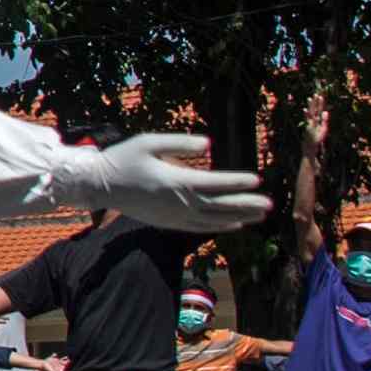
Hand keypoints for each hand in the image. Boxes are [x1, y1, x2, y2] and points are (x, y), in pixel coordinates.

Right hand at [63, 131, 270, 233]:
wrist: (100, 185)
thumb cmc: (124, 159)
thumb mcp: (149, 142)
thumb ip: (180, 143)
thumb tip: (208, 144)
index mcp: (175, 181)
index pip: (214, 183)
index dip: (237, 182)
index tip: (257, 179)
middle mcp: (178, 202)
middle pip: (219, 205)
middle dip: (246, 204)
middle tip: (270, 204)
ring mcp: (174, 216)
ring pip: (213, 219)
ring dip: (238, 217)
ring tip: (260, 215)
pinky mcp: (169, 223)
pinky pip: (200, 228)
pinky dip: (220, 226)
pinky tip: (234, 224)